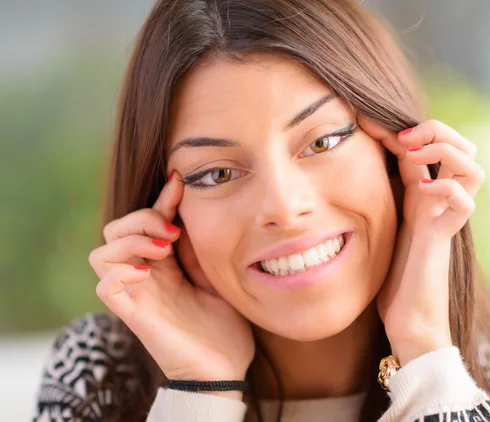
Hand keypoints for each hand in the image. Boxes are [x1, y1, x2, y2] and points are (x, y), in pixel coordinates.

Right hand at [89, 171, 254, 385]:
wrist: (227, 364)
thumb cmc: (224, 321)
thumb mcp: (216, 271)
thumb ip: (198, 243)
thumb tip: (193, 203)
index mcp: (165, 262)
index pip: (148, 220)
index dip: (160, 199)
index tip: (180, 183)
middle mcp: (146, 274)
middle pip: (115, 230)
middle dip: (140, 218)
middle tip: (172, 232)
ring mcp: (137, 293)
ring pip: (101, 252)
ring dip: (130, 241)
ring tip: (164, 251)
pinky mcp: (133, 314)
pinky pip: (105, 286)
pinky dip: (121, 271)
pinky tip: (150, 272)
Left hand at [358, 118, 484, 364]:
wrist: (407, 318)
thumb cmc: (389, 274)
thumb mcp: (375, 224)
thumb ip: (371, 198)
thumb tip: (339, 171)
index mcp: (419, 193)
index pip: (422, 144)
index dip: (397, 126)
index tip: (362, 120)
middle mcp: (436, 201)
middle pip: (461, 146)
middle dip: (434, 130)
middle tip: (400, 137)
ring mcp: (444, 217)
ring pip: (473, 167)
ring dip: (445, 151)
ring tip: (414, 157)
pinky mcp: (444, 237)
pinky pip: (464, 204)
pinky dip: (448, 189)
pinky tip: (424, 190)